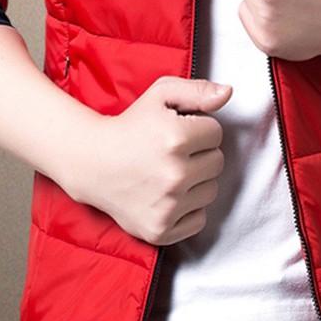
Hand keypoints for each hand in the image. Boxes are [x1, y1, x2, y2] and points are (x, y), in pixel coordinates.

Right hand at [70, 76, 232, 245]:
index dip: (198, 129)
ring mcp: (168, 206)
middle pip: (217, 163)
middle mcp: (174, 175)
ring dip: (195, 182)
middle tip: (171, 153)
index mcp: (176, 139)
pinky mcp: (161, 230)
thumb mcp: (161, 94)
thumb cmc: (130, 126)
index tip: (177, 132)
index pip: (216, 134)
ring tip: (167, 172)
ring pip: (210, 191)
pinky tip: (167, 196)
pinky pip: (199, 220)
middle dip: (199, 155)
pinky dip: (187, 209)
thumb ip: (198, 91)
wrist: (92, 163)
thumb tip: (228, 93)